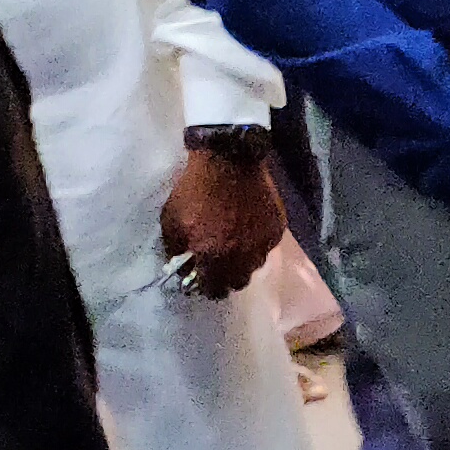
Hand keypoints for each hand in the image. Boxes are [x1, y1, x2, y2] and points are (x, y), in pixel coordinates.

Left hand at [157, 150, 283, 298]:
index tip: (202, 279)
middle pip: (238, 282)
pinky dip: (256, 241)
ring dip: (243, 260)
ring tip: (234, 242)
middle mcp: (243, 257)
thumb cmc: (194, 189)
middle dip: (226, 276)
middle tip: (218, 262)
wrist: (229, 159)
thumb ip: (176, 249)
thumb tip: (183, 267)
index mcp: (214, 257)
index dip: (207, 287)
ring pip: (255, 265)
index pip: (215, 290)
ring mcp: (264, 244)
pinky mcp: (278, 229)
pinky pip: (267, 245)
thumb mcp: (171, 219)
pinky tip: (247, 225)